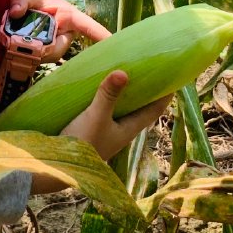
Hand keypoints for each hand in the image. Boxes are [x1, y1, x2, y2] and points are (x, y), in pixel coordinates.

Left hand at [7, 0, 109, 62]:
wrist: (26, 7)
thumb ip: (21, 0)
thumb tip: (16, 12)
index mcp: (69, 17)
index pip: (87, 26)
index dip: (99, 35)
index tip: (112, 43)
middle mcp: (67, 33)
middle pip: (59, 49)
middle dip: (41, 48)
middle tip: (22, 42)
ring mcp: (57, 44)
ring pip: (48, 57)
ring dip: (31, 52)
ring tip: (16, 41)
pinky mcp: (48, 53)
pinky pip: (41, 60)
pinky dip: (27, 57)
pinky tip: (18, 52)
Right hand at [30, 70, 172, 195]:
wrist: (58, 167)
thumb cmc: (83, 143)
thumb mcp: (95, 117)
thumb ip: (108, 95)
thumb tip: (123, 71)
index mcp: (130, 129)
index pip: (155, 109)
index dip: (166, 93)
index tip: (175, 74)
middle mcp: (122, 130)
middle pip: (141, 106)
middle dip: (146, 89)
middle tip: (149, 66)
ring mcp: (107, 130)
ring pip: (123, 108)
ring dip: (127, 92)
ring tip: (126, 70)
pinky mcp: (93, 129)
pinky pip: (107, 109)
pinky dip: (109, 96)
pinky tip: (101, 85)